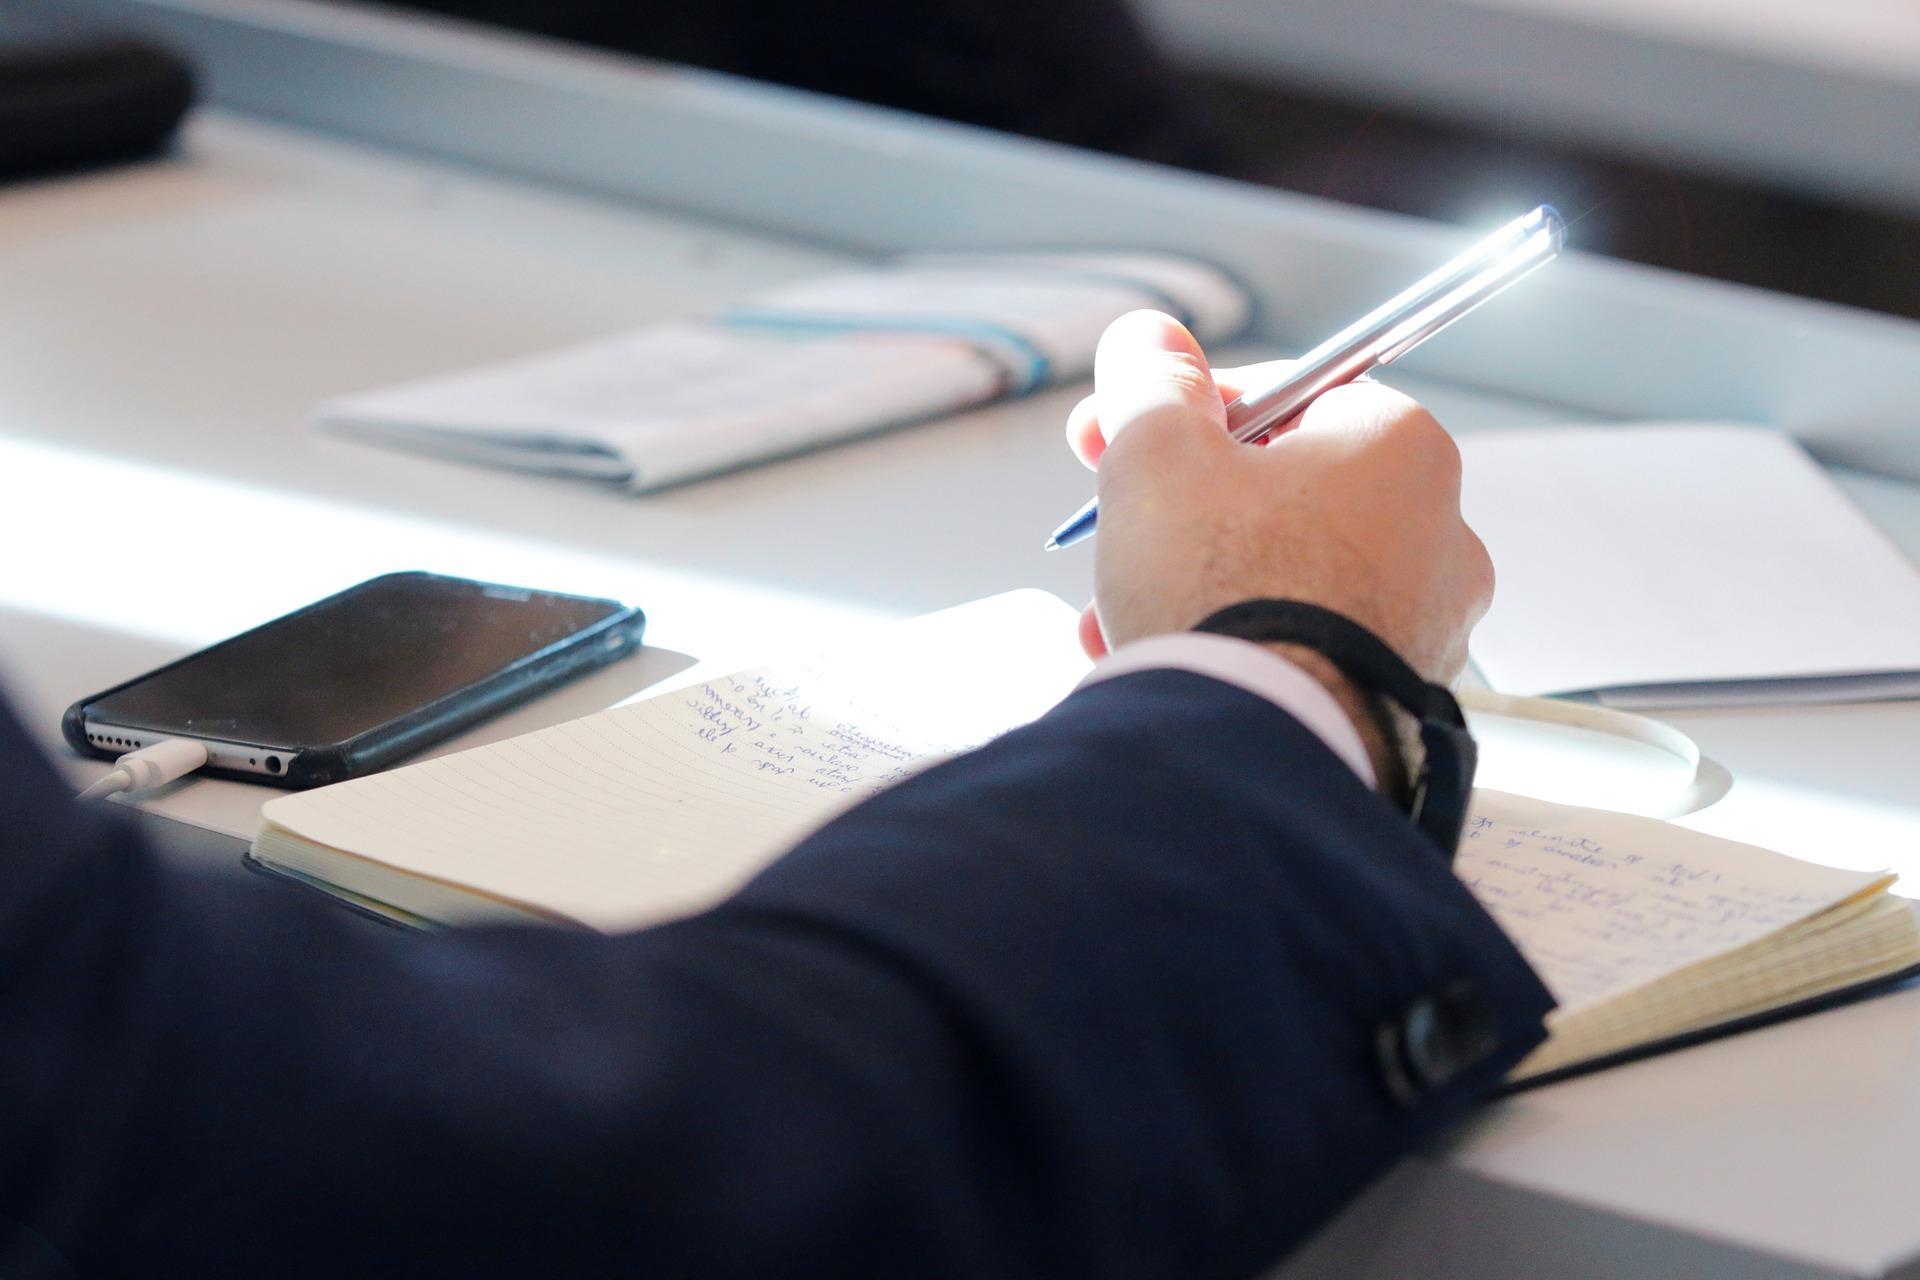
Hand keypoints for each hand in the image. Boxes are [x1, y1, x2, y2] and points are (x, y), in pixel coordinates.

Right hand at [1065, 310, 1492, 686]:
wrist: (1260, 748)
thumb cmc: (1220, 583)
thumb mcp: (1158, 455)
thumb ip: (1153, 386)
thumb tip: (1149, 339)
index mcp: (1400, 446)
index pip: (1288, 397)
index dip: (1187, 411)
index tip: (1117, 434)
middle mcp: (1439, 532)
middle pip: (1286, 493)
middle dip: (1185, 509)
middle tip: (1112, 526)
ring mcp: (1429, 627)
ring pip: (1289, 580)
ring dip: (1198, 585)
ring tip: (1117, 616)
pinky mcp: (1401, 703)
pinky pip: (1305, 654)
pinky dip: (1239, 651)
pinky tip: (1165, 667)